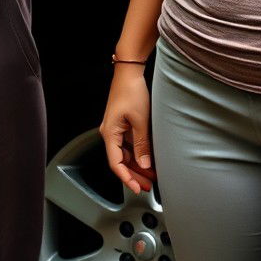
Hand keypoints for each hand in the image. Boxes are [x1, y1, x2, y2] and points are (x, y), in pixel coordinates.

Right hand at [100, 65, 156, 194]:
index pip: (116, 164)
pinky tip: (148, 159)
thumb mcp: (140, 120)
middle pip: (120, 161)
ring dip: (137, 166)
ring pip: (125, 154)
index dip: (127, 178)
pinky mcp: (123, 124)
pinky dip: (138, 154)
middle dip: (134, 175)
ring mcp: (116, 129)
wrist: (129, 72)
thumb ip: (142, 144)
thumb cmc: (131, 91)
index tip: (137, 188)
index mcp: (109, 133)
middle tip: (148, 186)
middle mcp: (110, 133)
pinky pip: (129, 145)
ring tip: (151, 176)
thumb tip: (144, 164)